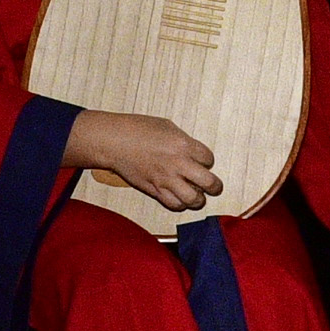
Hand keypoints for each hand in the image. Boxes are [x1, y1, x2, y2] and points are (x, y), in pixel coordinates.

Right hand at [66, 109, 222, 211]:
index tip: (203, 162)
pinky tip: (179, 199)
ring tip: (197, 196)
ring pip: (193, 199)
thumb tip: (192, 151)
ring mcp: (166, 179)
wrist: (114, 141)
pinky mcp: (154, 190)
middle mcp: (178, 163)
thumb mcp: (167, 126)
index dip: (208, 161)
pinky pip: (173, 204)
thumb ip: (183, 140)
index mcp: (183, 145)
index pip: (209, 159)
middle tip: (214, 187)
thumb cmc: (137, 129)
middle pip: (209, 182)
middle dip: (215, 186)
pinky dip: (180, 204)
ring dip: (198, 199)